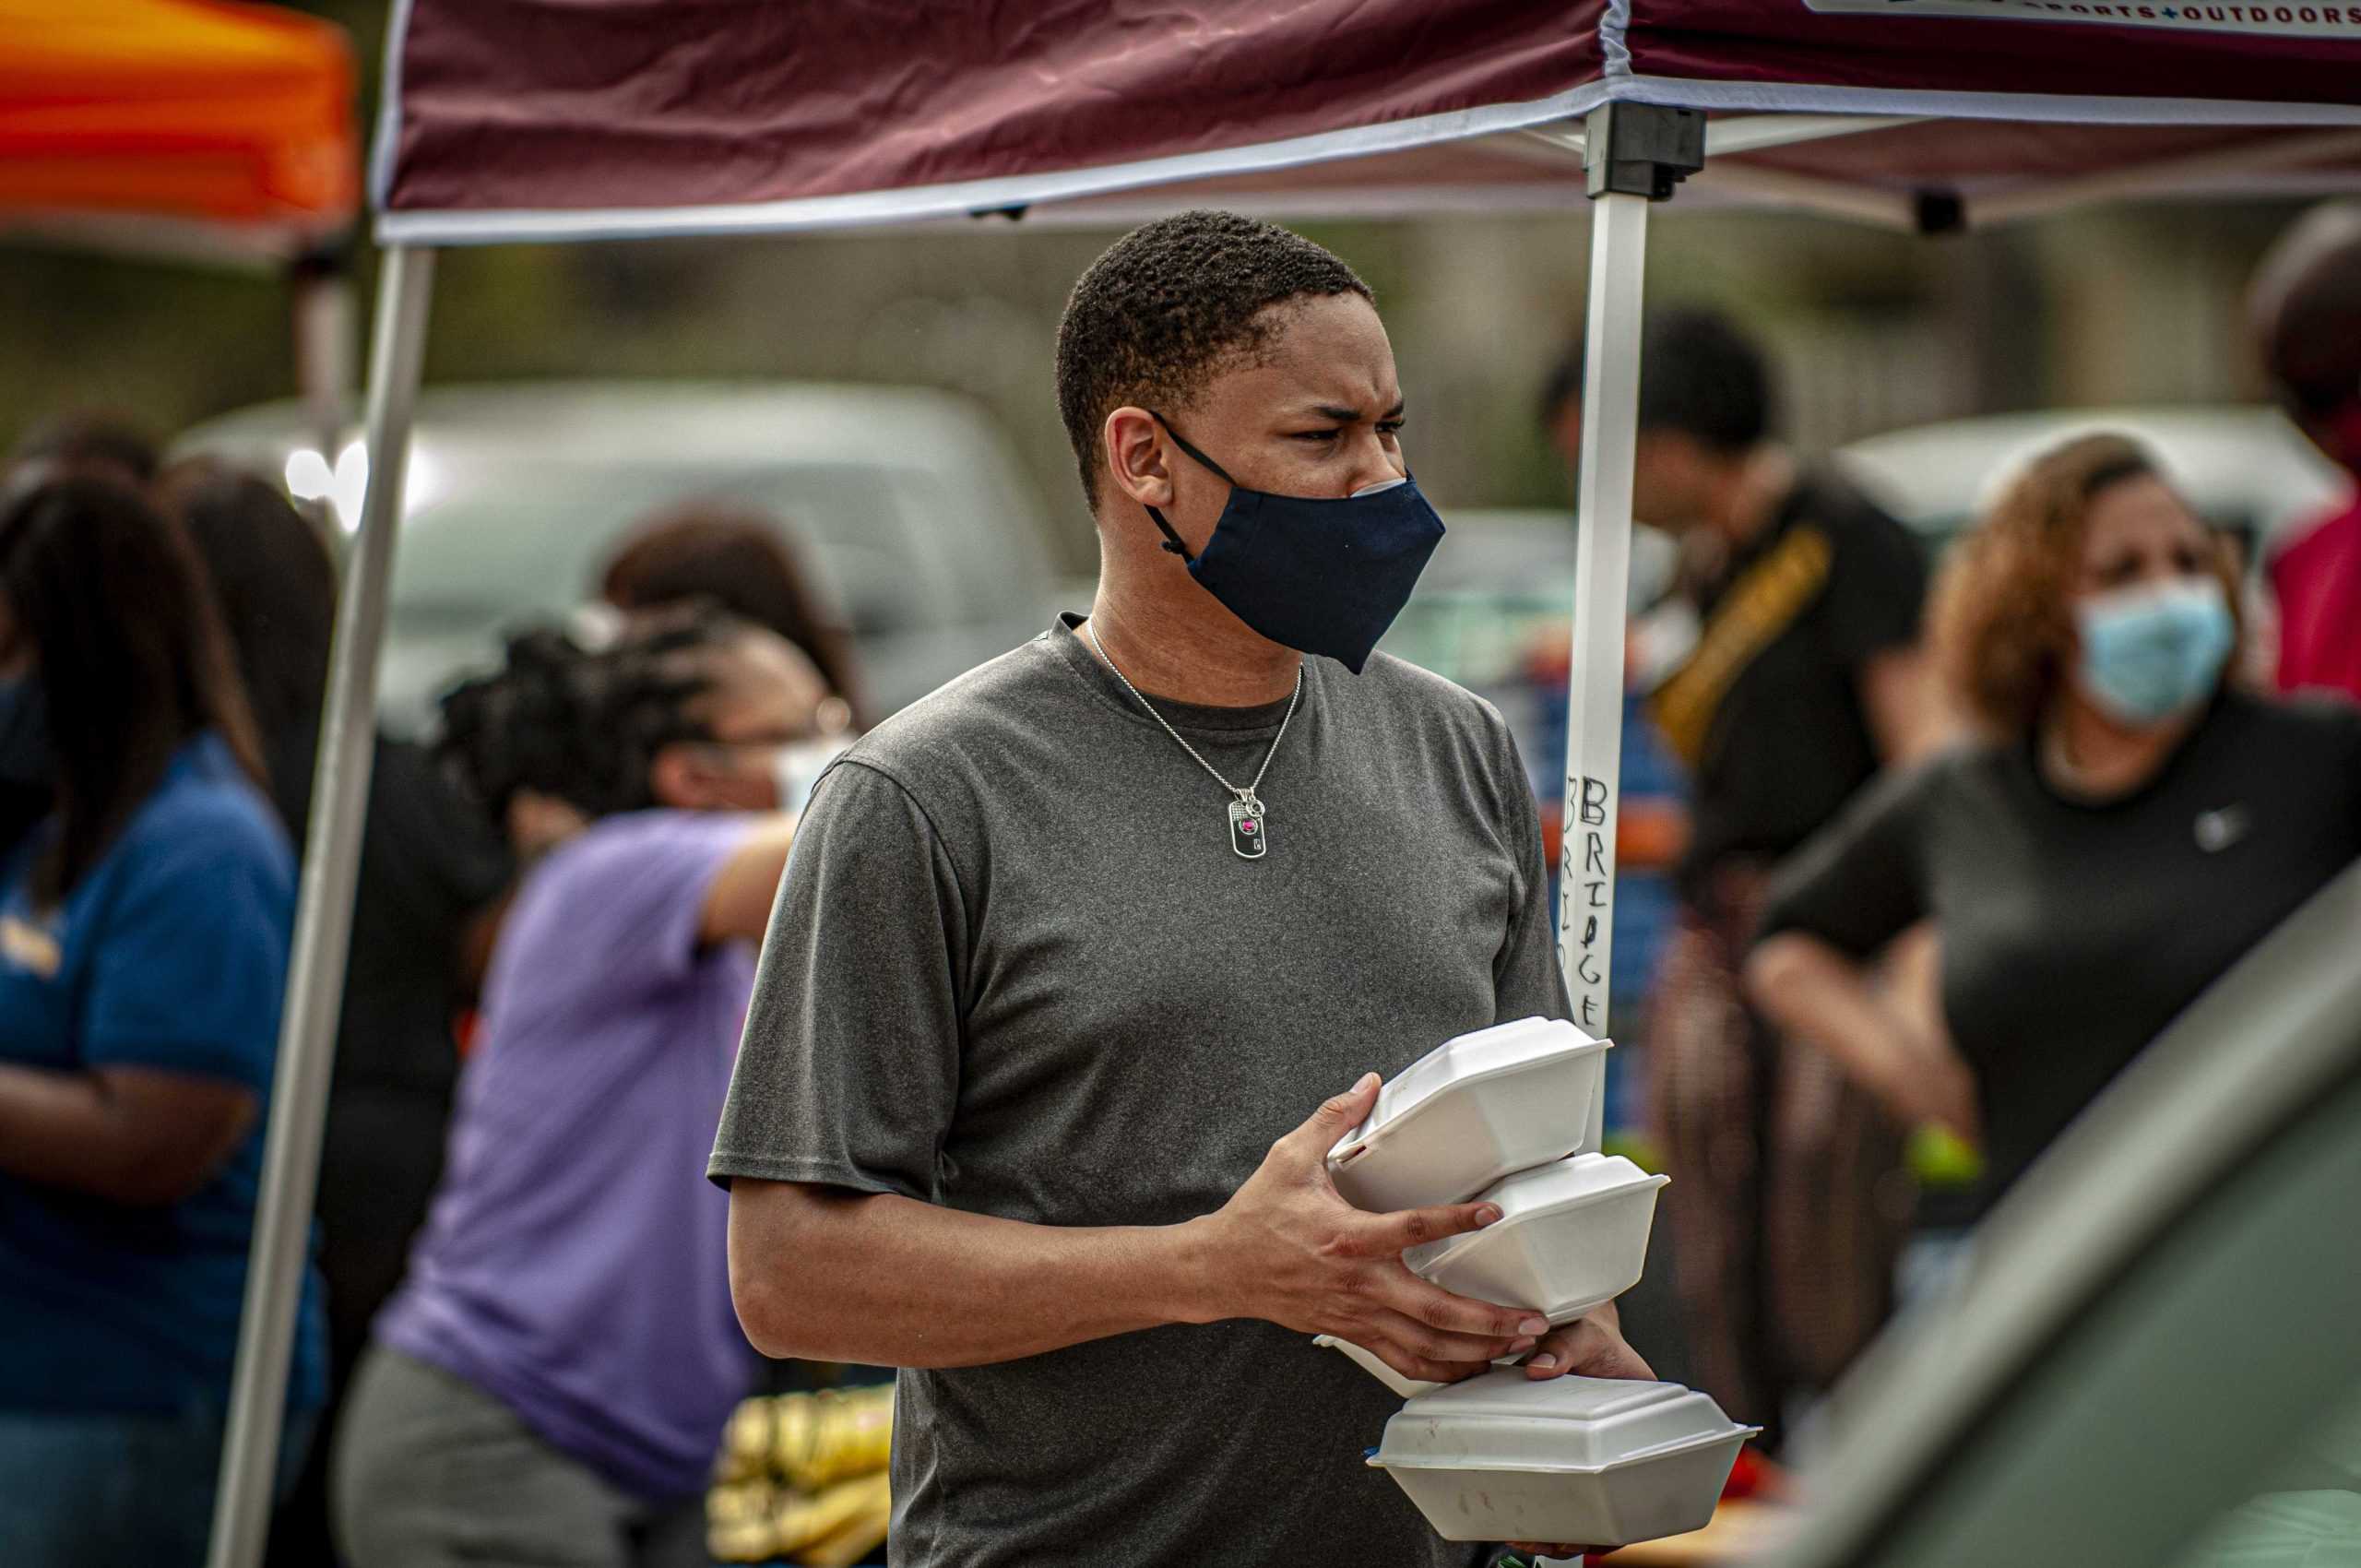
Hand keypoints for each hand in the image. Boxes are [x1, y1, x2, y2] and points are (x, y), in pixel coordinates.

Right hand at [1191, 1073, 1550, 1384]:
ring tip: (1515, 1348)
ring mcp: (1357, 1315)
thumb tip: (1368, 1084)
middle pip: (1434, 1311)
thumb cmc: (1257, 1215)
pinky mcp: (1353, 1333)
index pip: (1412, 1229)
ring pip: (1425, 1346)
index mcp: (1348, 1237)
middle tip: (1530, 1319)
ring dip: (1474, 1352)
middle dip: (1487, 1321)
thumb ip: (1333, 1119)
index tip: (1492, 1212)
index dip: (1455, 1220)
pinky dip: (1440, 1371)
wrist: (1223, 1269)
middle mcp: (1359, 1283)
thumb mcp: (1289, 1157)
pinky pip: (1403, 1361)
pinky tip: (1470, 1368)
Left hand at [1506, 1308, 1655, 1562]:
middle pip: (1612, 1507)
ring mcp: (1593, 1451)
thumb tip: (1539, 1368)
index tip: (1597, 1538)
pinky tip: (1518, 1513)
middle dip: (1583, 1534)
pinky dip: (1543, 1503)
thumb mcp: (1582, 1333)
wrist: (1574, 1323)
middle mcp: (1620, 1445)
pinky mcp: (1565, 1449)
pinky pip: (1559, 1482)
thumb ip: (1564, 1347)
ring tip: (1527, 1537)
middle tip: (1549, 1542)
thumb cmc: (1590, 1331)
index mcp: (1643, 1422)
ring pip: (1584, 1504)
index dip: (1623, 1520)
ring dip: (1559, 1527)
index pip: (1644, 1484)